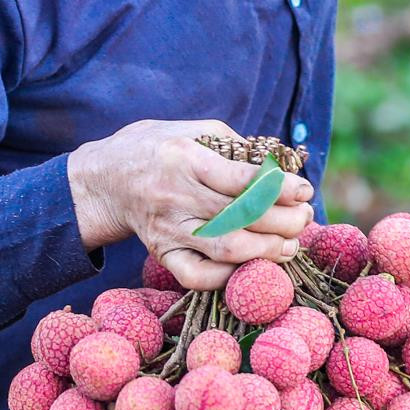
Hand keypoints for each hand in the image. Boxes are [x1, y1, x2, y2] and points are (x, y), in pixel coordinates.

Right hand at [66, 119, 314, 289]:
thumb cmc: (161, 148)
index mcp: (187, 159)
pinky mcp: (162, 253)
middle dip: (284, 221)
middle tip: (305, 218)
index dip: (280, 188)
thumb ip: (236, 147)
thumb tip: (280, 168)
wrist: (105, 178)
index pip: (242, 180)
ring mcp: (168, 229)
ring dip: (266, 251)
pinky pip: (196, 276)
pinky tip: (253, 267)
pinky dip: (228, 278)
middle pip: (241, 217)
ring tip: (291, 245)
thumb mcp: (195, 131)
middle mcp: (177, 196)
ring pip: (224, 250)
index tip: (304, 189)